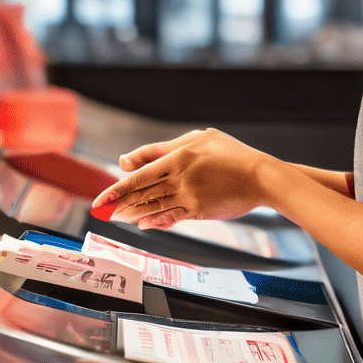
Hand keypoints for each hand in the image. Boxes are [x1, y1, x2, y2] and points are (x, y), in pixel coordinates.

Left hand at [90, 128, 275, 229]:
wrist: (261, 177)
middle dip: (118, 202)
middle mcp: (181, 177)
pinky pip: (171, 217)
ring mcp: (190, 196)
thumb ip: (163, 148)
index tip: (102, 196)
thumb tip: (130, 160)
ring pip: (153, 206)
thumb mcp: (199, 139)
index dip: (118, 186)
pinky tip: (142, 223)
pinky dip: (154, 221)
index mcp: (179, 156)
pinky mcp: (199, 211)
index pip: (140, 173)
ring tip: (115, 217)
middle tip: (101, 210)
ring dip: (131, 213)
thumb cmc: (231, 154)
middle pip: (142, 192)